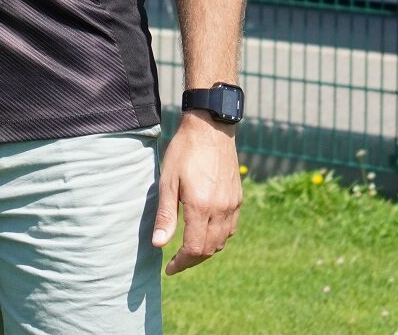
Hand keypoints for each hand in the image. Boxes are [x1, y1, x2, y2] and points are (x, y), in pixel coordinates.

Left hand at [151, 113, 240, 274]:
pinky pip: (230, 228)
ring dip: (206, 250)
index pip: (194, 248)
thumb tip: (159, 244)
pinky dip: (218, 237)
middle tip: (176, 263)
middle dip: (192, 260)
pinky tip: (205, 232)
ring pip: (222, 241)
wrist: (210, 128)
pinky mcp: (238, 198)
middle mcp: (221, 210)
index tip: (169, 268)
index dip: (181, 263)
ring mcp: (232, 205)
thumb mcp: (168, 181)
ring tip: (188, 250)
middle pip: (209, 249)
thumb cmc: (184, 152)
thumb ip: (165, 215)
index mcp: (201, 207)